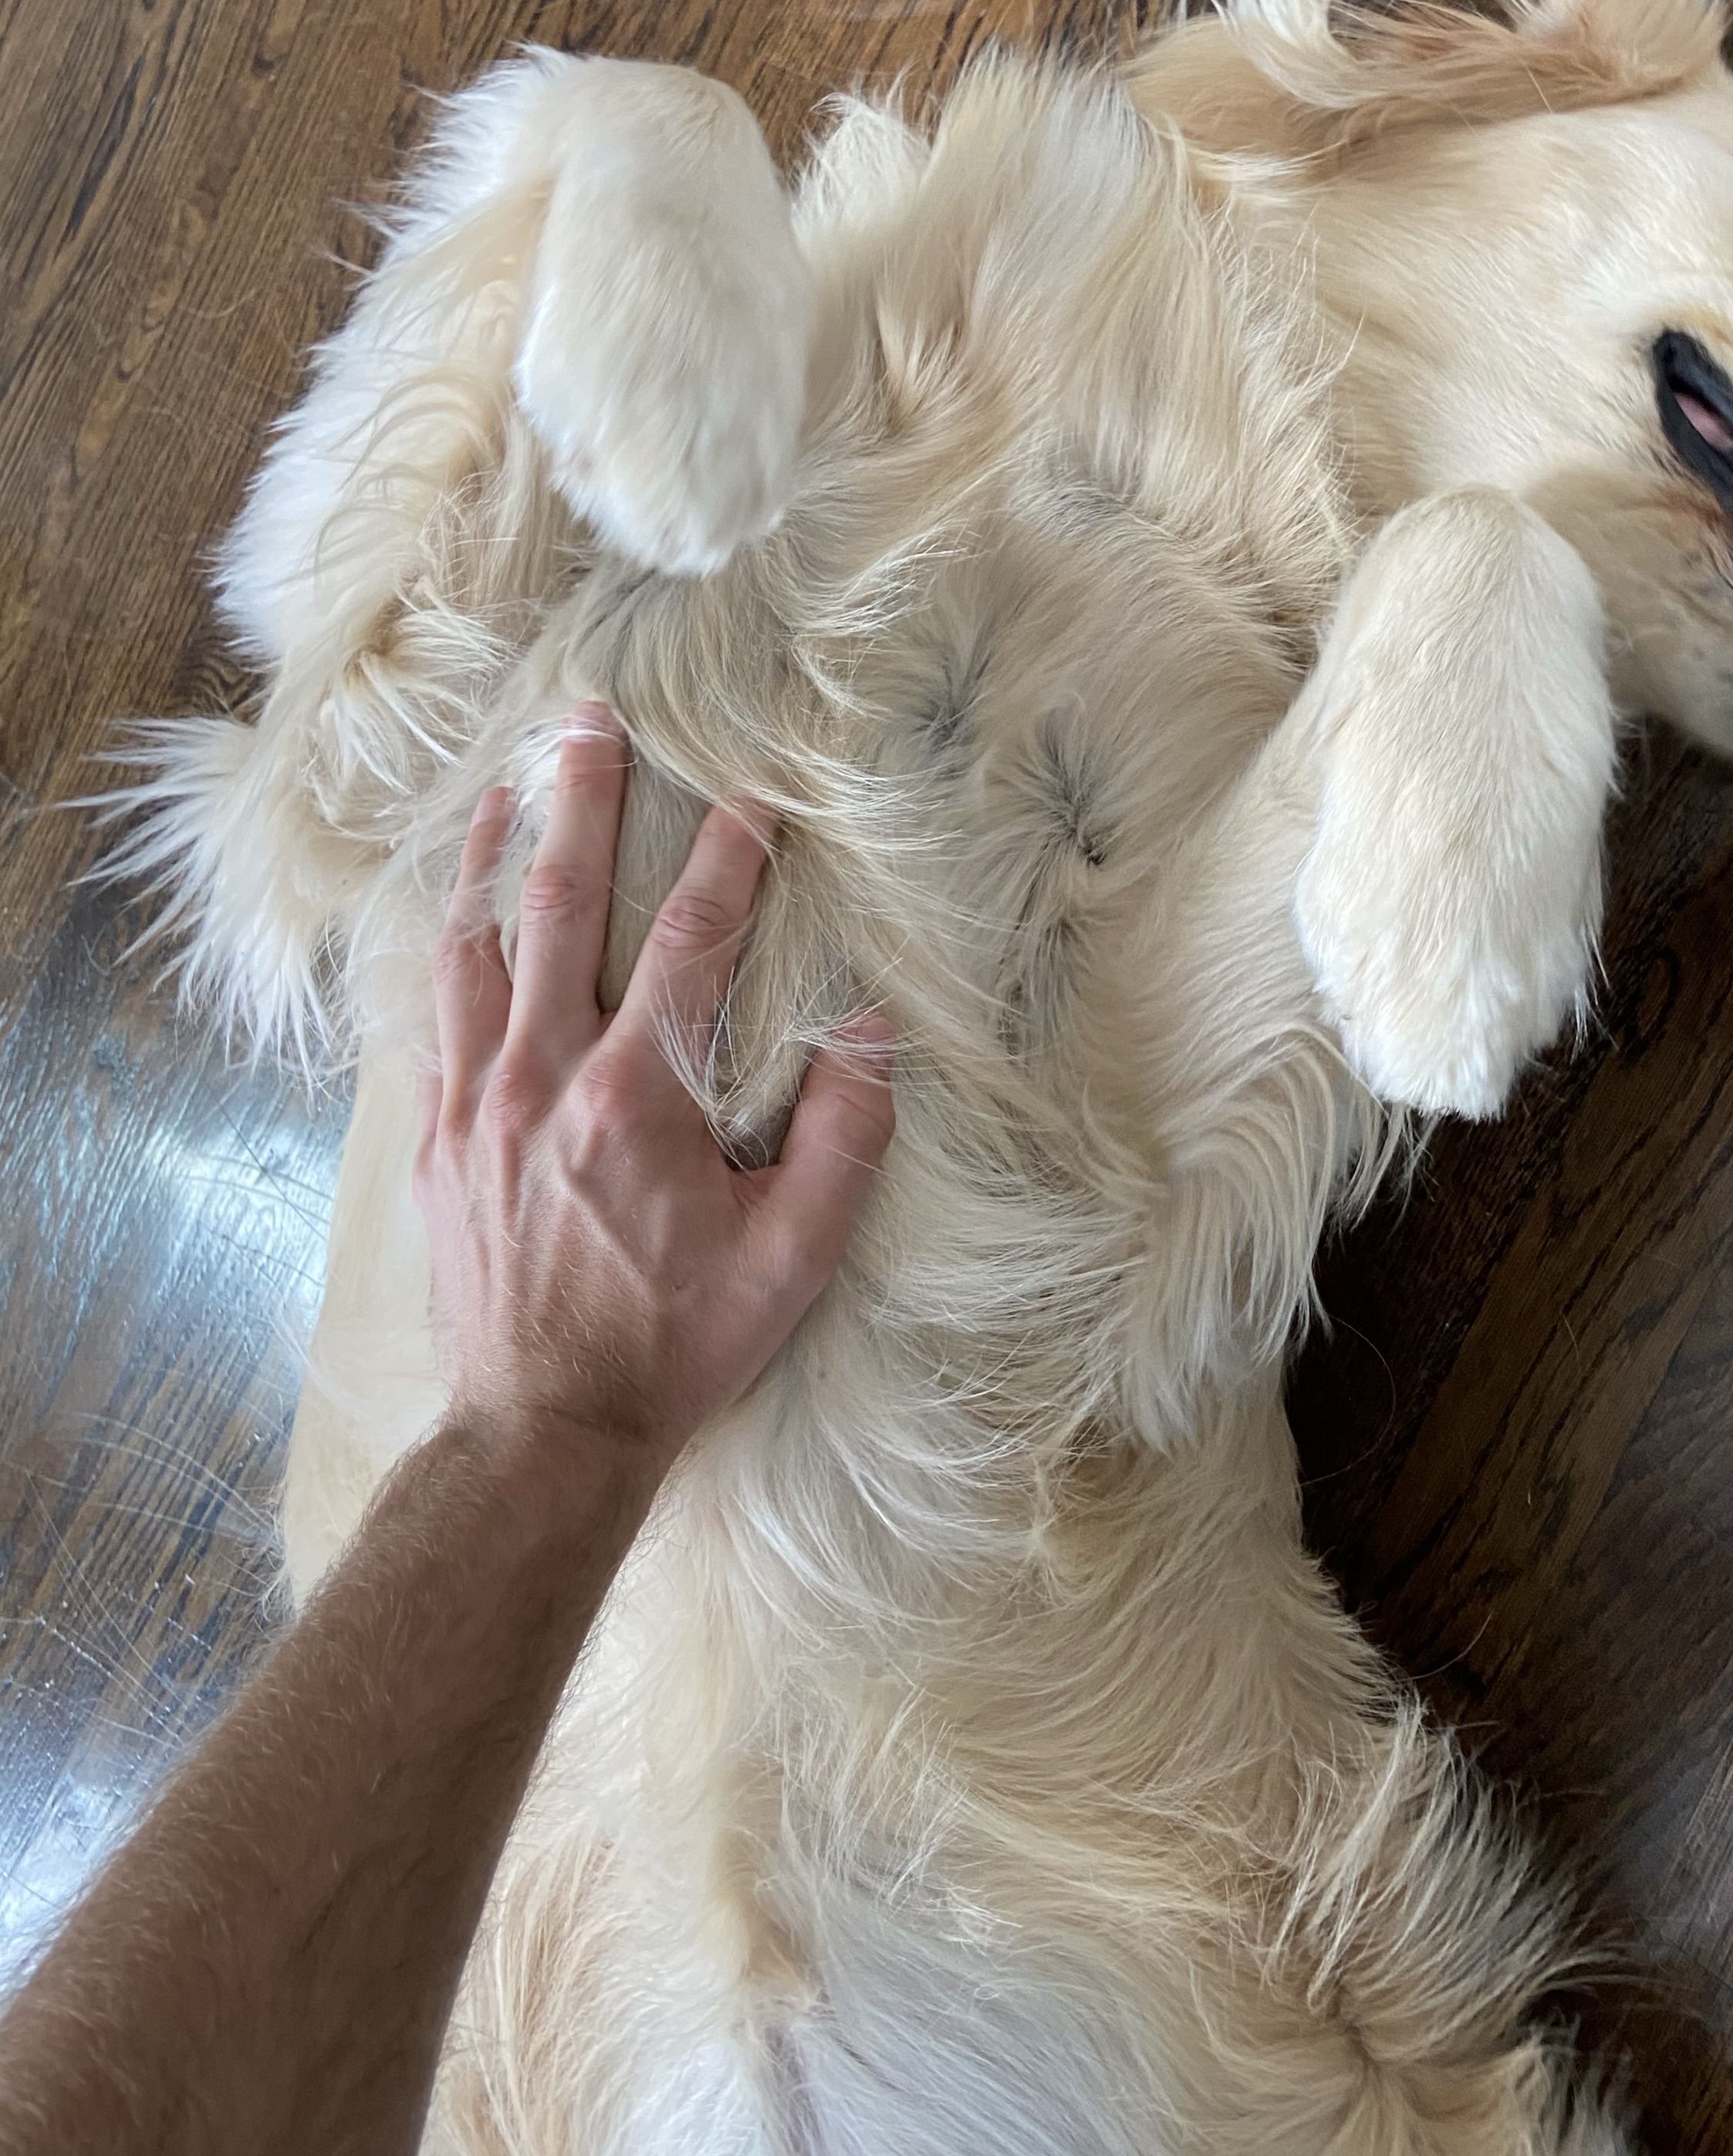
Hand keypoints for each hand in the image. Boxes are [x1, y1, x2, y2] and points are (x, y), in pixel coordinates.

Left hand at [414, 704, 893, 1490]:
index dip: (728, 857)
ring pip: (476, 945)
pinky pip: (432, 1012)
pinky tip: (455, 913)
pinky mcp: (434, 1139)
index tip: (753, 794)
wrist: (541, 1435)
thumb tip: (876, 1033)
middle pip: (559, 905)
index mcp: (635, 1098)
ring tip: (507, 785)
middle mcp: (540, 1077)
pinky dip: (446, 945)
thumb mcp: (793, 1256)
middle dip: (580, 802)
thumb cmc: (675, 1346)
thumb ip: (842, 1137)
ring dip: (495, 856)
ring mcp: (473, 1103)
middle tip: (587, 720)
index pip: (691, 939)